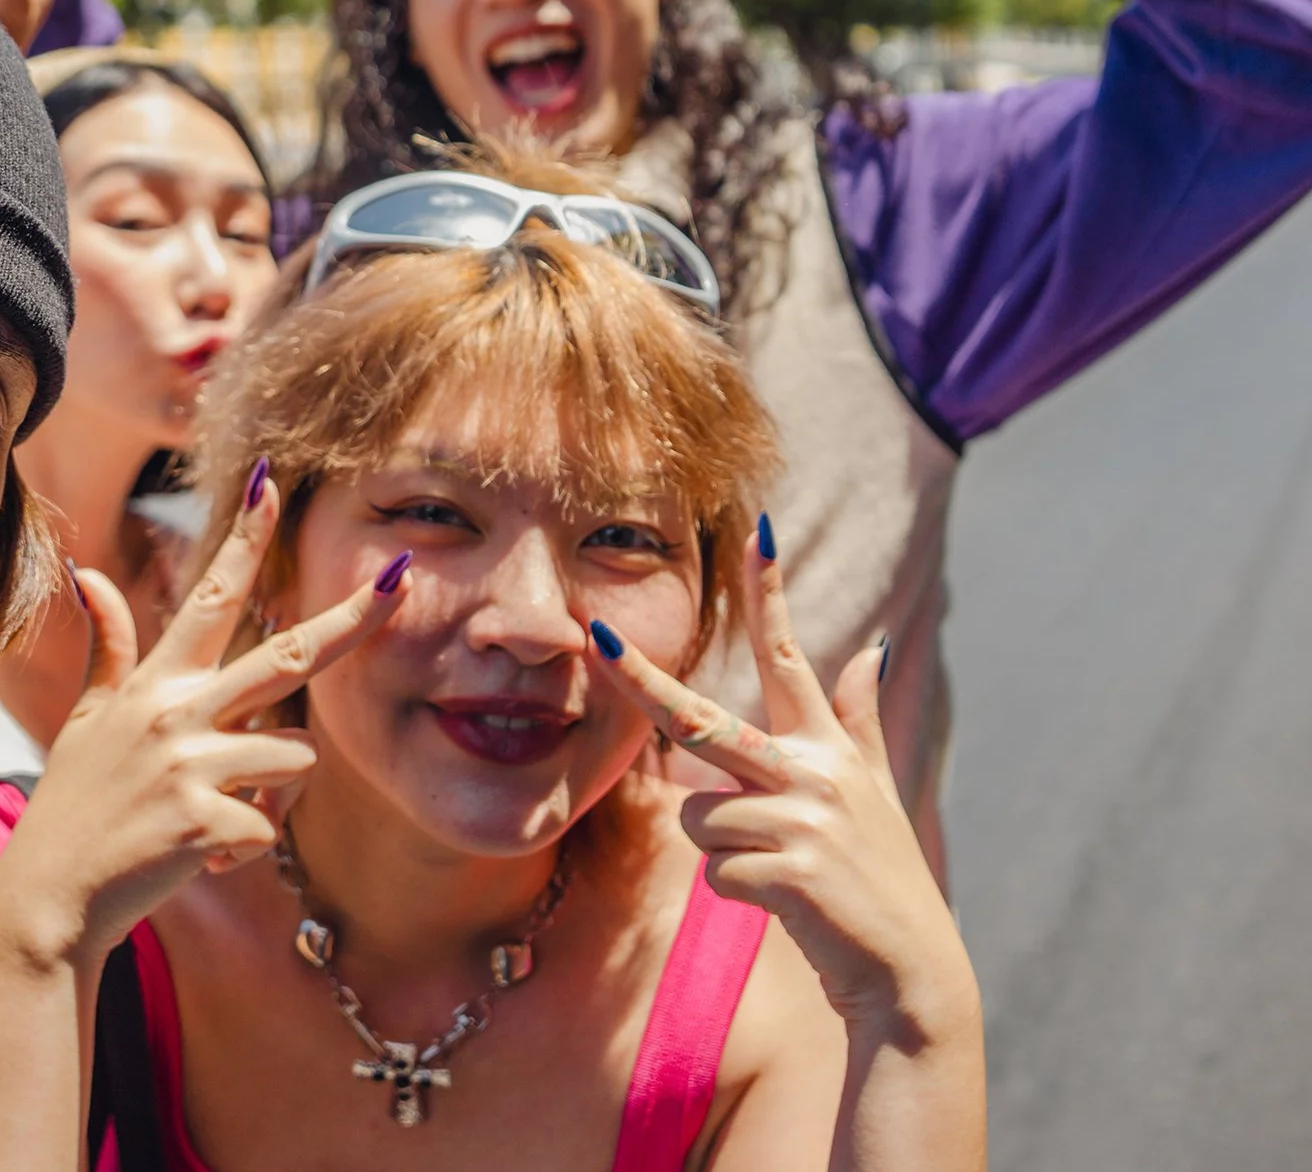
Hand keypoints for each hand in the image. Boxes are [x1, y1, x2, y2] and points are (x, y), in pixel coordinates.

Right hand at [0, 470, 407, 965]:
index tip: (273, 485)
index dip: (244, 540)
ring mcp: (190, 764)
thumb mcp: (89, 721)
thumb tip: (90, 573)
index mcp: (157, 684)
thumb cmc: (77, 807)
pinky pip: (267, 826)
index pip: (209, 596)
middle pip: (287, 656)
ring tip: (213, 816)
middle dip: (349, 621)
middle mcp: (177, 712)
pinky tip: (201, 858)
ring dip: (272, 792)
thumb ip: (107, 648)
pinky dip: (244, 850)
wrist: (48, 896)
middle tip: (398, 581)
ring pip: (295, 759)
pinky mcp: (203, 820)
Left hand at [588, 520, 976, 1045]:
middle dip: (641, 680)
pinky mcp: (790, 871)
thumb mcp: (873, 790)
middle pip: (701, 718)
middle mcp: (814, 771)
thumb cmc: (875, 876)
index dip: (772, 594)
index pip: (789, 656)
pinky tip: (785, 903)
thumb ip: (857, 719)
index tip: (757, 530)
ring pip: (699, 818)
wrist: (909, 972)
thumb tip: (870, 647)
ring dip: (724, 853)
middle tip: (593, 635)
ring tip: (780, 872)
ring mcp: (803, 820)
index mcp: (826, 748)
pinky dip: (738, 892)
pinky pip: (716, 870)